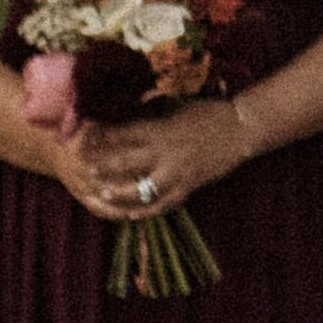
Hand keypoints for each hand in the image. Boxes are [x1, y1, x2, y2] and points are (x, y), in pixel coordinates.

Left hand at [70, 100, 243, 224]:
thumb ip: (153, 111)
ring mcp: (178, 172)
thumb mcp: (178, 106)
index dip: (100, 136)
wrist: (241, 129)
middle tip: (80, 169)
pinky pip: (164, 204)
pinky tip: (132, 216)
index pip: (123, 133)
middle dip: (101, 166)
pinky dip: (147, 211)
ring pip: (142, 189)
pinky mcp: (190, 186)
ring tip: (100, 195)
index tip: (81, 138)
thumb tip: (127, 106)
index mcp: (161, 129)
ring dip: (119, 194)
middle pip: (126, 162)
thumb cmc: (209, 112)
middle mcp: (166, 152)